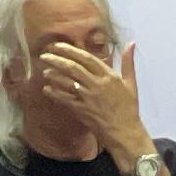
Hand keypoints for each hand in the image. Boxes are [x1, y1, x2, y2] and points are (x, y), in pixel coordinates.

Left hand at [34, 39, 151, 164]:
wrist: (124, 132)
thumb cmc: (128, 108)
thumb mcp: (131, 83)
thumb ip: (128, 62)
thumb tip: (131, 43)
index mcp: (108, 76)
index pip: (87, 58)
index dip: (71, 51)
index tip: (58, 46)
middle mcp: (97, 84)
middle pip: (73, 68)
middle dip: (57, 60)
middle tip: (44, 55)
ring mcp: (88, 98)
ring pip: (67, 82)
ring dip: (54, 75)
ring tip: (44, 71)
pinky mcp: (81, 110)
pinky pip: (64, 99)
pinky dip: (54, 93)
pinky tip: (46, 89)